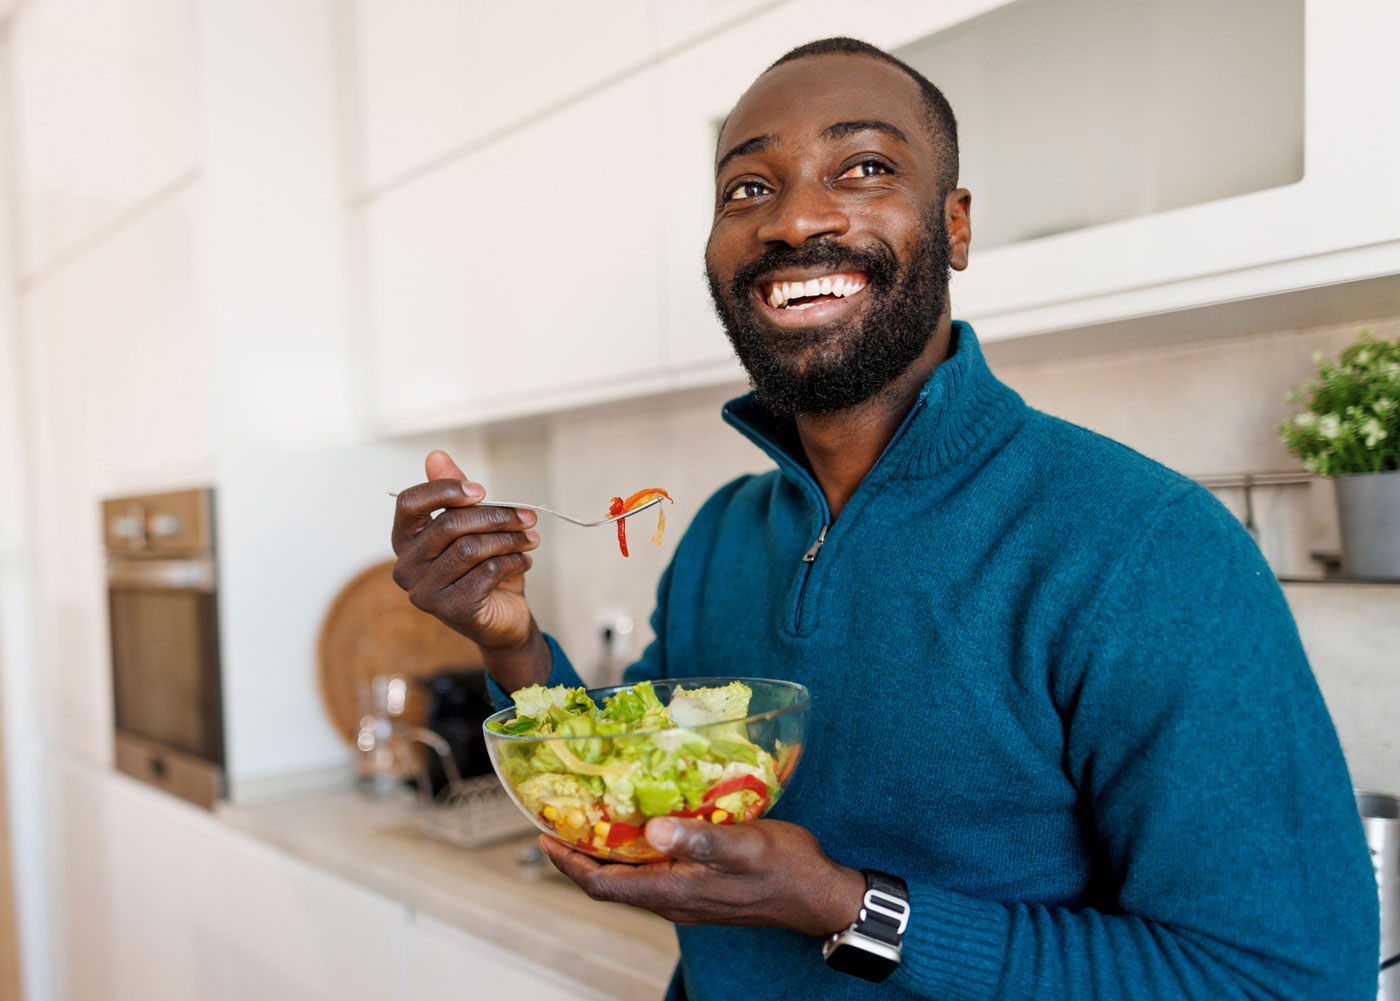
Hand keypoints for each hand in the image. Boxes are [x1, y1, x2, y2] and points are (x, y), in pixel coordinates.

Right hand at [390, 450, 549, 689]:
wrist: (503, 619)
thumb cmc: (483, 568)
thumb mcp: (473, 527)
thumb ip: (455, 494)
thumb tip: (435, 455)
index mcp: (405, 541)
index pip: (409, 503)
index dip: (444, 489)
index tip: (481, 490)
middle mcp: (406, 567)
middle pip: (449, 524)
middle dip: (496, 516)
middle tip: (528, 516)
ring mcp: (424, 593)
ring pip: (472, 548)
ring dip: (510, 539)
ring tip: (531, 539)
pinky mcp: (450, 610)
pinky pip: (487, 571)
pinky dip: (513, 562)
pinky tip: (524, 561)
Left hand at [539, 817, 864, 937]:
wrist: (819, 895)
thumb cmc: (786, 868)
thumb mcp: (744, 846)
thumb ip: (699, 838)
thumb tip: (653, 829)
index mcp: (675, 891)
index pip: (602, 884)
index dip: (568, 861)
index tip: (543, 833)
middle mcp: (674, 899)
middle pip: (609, 882)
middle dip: (579, 852)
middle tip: (559, 816)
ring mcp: (687, 896)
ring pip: (630, 877)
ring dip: (606, 850)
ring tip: (590, 815)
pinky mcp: (701, 888)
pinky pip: (653, 872)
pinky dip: (635, 850)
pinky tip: (642, 824)